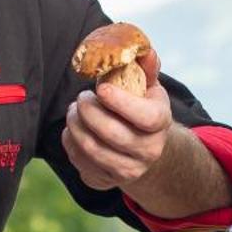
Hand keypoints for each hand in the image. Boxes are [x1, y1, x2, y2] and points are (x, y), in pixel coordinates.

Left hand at [61, 51, 170, 190]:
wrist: (143, 148)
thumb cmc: (142, 109)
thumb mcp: (149, 87)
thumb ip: (146, 67)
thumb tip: (143, 50)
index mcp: (161, 123)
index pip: (145, 117)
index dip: (121, 102)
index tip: (101, 88)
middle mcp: (148, 151)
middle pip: (112, 134)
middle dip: (88, 111)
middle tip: (81, 98)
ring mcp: (128, 170)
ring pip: (92, 149)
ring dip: (75, 125)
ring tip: (75, 110)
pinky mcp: (106, 180)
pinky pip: (79, 162)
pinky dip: (70, 141)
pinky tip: (74, 129)